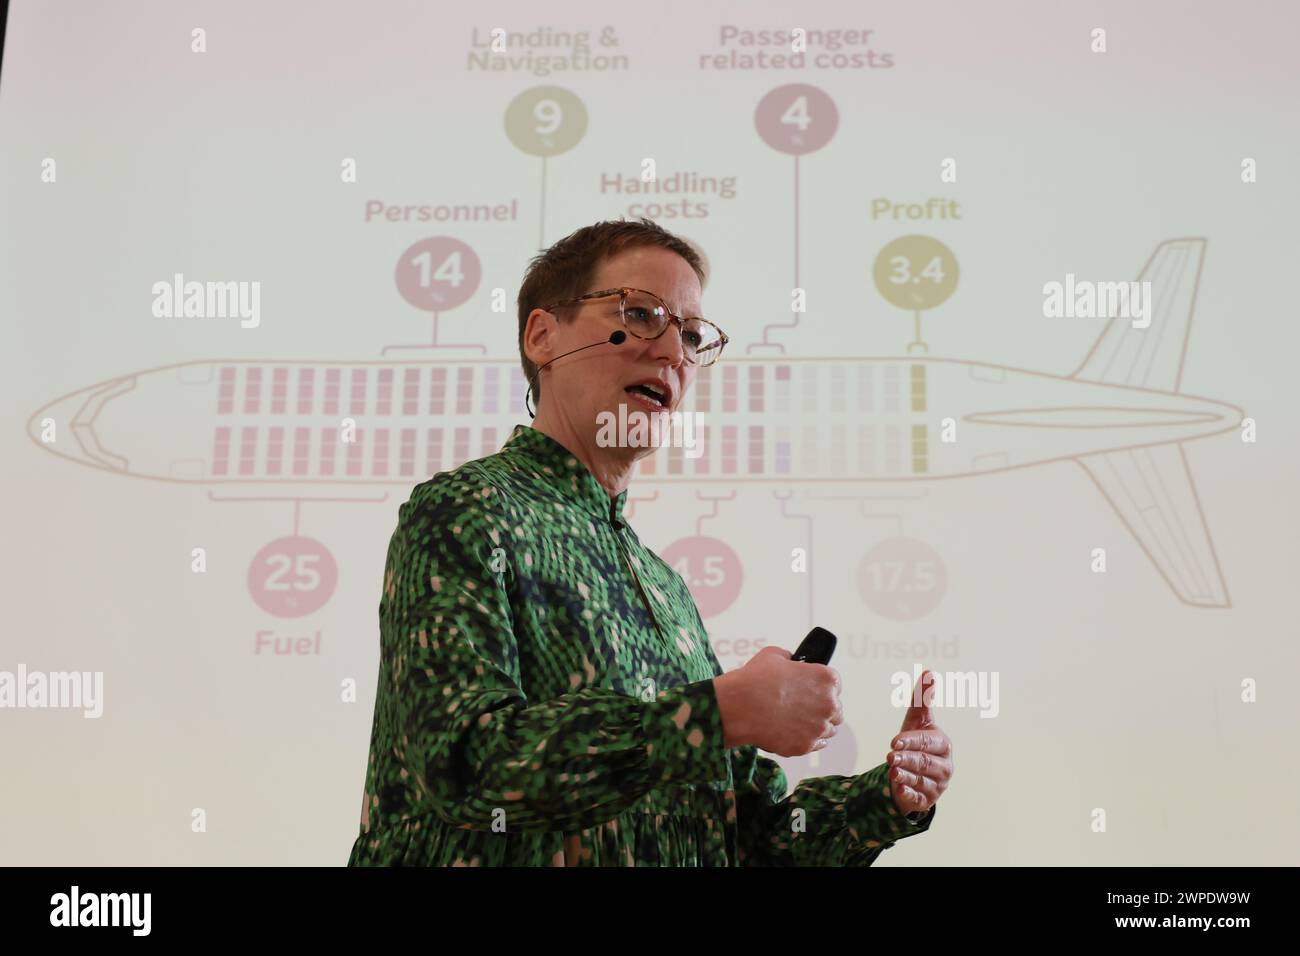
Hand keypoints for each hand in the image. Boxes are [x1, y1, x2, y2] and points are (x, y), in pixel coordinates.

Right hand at [713, 646, 842, 756]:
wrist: (738, 707)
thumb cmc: (755, 680)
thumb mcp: (774, 655)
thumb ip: (792, 659)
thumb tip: (793, 663)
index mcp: (826, 678)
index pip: (835, 685)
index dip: (821, 687)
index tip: (812, 691)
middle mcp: (829, 704)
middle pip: (835, 710)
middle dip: (821, 709)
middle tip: (802, 708)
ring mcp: (819, 727)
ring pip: (828, 729)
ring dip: (816, 726)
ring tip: (795, 722)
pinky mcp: (806, 746)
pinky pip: (816, 745)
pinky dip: (807, 740)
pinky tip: (792, 733)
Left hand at [886, 669, 952, 816]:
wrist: (914, 771)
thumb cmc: (916, 741)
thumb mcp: (917, 720)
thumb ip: (922, 698)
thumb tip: (929, 671)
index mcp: (943, 745)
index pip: (927, 742)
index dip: (911, 741)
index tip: (894, 741)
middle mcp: (944, 766)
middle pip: (924, 761)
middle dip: (907, 759)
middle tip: (890, 757)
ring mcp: (937, 785)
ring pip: (921, 780)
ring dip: (906, 776)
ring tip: (892, 772)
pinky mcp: (926, 800)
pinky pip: (918, 798)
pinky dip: (908, 794)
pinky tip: (898, 790)